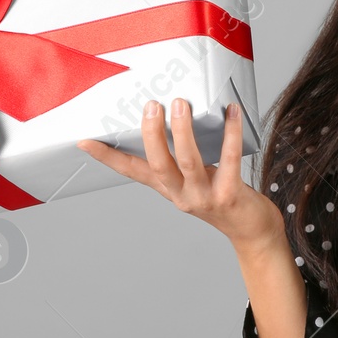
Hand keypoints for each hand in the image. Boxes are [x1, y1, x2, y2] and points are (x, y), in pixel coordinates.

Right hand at [76, 99, 282, 251]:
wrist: (252, 233)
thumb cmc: (224, 198)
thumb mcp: (194, 181)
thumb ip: (183, 158)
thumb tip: (177, 117)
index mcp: (168, 189)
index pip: (132, 172)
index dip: (108, 157)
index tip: (85, 141)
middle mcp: (181, 195)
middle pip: (158, 165)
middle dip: (152, 135)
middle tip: (151, 105)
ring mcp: (205, 197)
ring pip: (188, 162)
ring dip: (183, 131)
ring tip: (181, 104)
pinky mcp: (230, 196)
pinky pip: (229, 161)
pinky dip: (230, 134)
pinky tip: (232, 112)